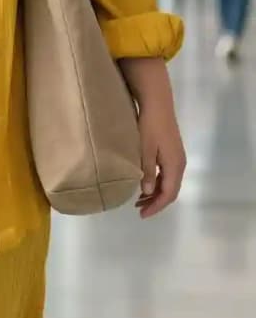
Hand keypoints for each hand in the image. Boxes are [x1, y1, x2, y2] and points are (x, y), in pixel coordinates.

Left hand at [136, 101, 186, 219]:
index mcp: (174, 165)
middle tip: (138, 209)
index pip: (168, 194)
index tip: (142, 214)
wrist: (157, 103)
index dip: (156, 206)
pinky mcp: (172, 152)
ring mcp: (177, 157)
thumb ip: (146, 171)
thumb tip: (146, 191)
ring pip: (169, 183)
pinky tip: (145, 183)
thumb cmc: (149, 125)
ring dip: (156, 193)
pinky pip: (167, 174)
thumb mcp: (144, 150)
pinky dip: (157, 182)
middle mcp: (179, 164)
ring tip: (139, 199)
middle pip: (171, 190)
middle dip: (156, 202)